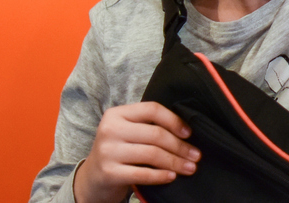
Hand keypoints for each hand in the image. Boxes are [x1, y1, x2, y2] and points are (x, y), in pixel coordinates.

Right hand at [74, 102, 199, 202]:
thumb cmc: (117, 152)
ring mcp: (108, 152)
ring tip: (189, 168)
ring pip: (152, 154)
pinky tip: (172, 176)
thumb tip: (186, 130)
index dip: (174, 120)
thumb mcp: (126, 132)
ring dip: (175, 162)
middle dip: (180, 146)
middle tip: (196, 155)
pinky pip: (143, 174)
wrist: (92, 179)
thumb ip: (147, 126)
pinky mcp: (109, 173)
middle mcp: (110, 130)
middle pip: (155, 134)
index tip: (189, 133)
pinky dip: (161, 175)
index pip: (152, 109)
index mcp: (116, 114)